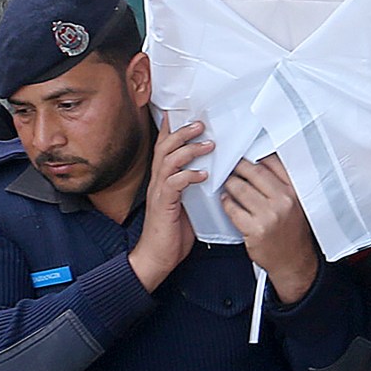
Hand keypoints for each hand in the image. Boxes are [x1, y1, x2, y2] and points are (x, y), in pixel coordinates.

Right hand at [128, 114, 207, 291]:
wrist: (156, 258)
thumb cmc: (173, 232)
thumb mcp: (187, 203)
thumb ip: (194, 186)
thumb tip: (213, 171)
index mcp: (163, 180)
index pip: (164, 147)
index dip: (172, 128)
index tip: (183, 112)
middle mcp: (158, 182)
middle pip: (165, 147)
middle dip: (182, 132)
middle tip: (201, 124)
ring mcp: (159, 193)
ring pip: (168, 161)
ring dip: (188, 150)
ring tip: (208, 144)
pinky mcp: (163, 205)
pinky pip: (174, 184)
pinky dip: (189, 176)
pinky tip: (203, 174)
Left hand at [222, 153, 322, 303]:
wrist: (293, 261)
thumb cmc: (292, 231)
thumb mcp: (296, 203)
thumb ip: (282, 184)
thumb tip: (260, 163)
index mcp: (295, 191)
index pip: (273, 162)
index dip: (256, 156)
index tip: (247, 156)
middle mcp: (284, 201)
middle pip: (254, 172)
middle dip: (239, 167)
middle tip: (231, 165)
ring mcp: (269, 215)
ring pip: (240, 188)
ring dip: (229, 183)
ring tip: (227, 183)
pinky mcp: (255, 229)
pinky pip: (233, 209)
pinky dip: (226, 202)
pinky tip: (226, 200)